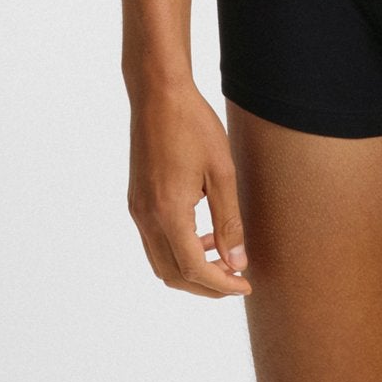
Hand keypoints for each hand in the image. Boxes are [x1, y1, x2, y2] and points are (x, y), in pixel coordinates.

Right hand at [127, 81, 251, 297]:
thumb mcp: (221, 172)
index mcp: (168, 212)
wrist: (158, 95)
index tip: (245, 284)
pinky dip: (178, 249)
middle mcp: (147, 218)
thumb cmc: (193, 126)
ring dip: (191, 269)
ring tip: (223, 256)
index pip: (193, 269)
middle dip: (206, 286)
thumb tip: (237, 262)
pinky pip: (154, 242)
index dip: (221, 284)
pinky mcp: (136, 201)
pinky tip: (202, 233)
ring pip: (161, 262)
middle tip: (236, 278)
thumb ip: (228, 220)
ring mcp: (137, 210)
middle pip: (173, 275)